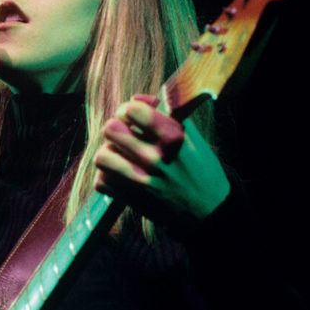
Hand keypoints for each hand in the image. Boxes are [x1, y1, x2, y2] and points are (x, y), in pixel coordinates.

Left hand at [94, 95, 229, 223]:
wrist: (208, 210)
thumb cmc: (200, 169)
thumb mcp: (191, 136)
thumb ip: (166, 114)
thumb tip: (137, 98)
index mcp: (173, 138)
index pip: (132, 109)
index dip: (128, 109)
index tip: (133, 115)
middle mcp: (155, 159)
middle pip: (110, 129)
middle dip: (117, 128)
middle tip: (125, 134)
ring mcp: (141, 181)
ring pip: (101, 156)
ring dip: (110, 153)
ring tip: (122, 155)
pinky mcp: (131, 200)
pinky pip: (101, 181)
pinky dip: (109, 177)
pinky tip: (122, 174)